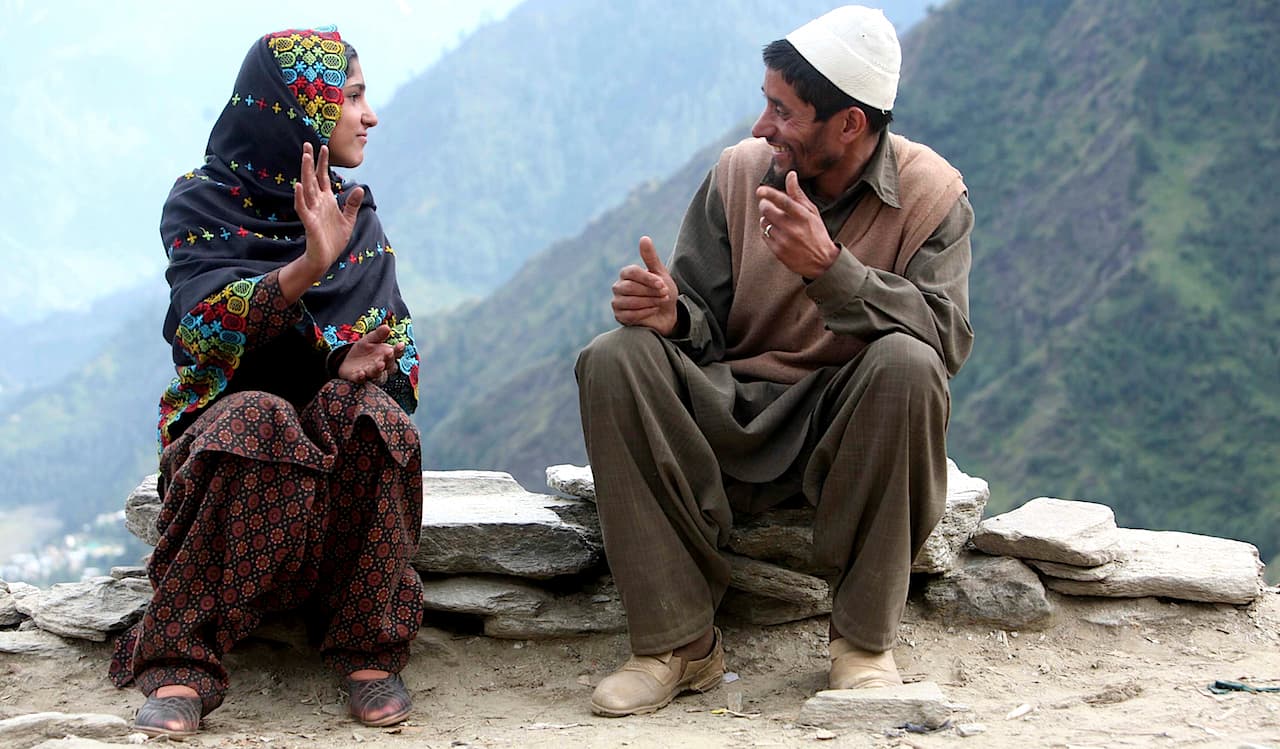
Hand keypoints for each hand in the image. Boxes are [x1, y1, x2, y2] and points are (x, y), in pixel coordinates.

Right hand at [295, 142, 363, 275]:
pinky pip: (302, 207)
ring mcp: (312, 210)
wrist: (326, 258)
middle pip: (312, 177)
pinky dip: (300, 197)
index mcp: (327, 200)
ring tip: (304, 157)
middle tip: (307, 144)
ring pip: (307, 188)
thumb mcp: (348, 219)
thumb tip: (358, 188)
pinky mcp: (309, 222)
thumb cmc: (334, 239)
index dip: (323, 163)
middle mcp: (318, 202)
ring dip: (305, 173)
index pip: (323, 177)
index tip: (323, 147)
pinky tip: (298, 186)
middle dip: (310, 161)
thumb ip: (352, 204)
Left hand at [338, 324, 404, 383]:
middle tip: (389, 352)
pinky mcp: (359, 379)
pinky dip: (362, 378)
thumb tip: (387, 327)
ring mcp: (370, 373)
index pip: (396, 353)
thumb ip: (378, 334)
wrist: (348, 362)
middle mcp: (381, 366)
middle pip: (389, 365)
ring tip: (380, 364)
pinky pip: (362, 380)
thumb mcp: (369, 340)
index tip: (401, 344)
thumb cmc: (363, 351)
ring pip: (378, 374)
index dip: (399, 350)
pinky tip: (361, 373)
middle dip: (390, 359)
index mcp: (386, 355)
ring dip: (379, 370)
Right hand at [611, 236, 676, 334]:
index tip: (662, 284)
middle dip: (651, 292)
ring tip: (661, 301)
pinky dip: (646, 313)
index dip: (647, 278)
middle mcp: (618, 287)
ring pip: (631, 302)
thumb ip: (651, 257)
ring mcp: (617, 302)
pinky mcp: (619, 316)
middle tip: (665, 294)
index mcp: (626, 274)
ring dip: (650, 302)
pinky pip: (630, 315)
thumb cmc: (662, 292)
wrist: (666, 314)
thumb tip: (644, 238)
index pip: (632, 272)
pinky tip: (654, 310)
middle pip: (630, 288)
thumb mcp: (660, 273)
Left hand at [756, 170, 838, 277]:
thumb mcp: (812, 212)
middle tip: (767, 204)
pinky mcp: (777, 251)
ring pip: (764, 222)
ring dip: (766, 218)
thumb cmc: (817, 233)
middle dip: (764, 205)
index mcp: (803, 216)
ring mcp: (784, 241)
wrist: (822, 261)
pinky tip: (776, 232)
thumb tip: (790, 175)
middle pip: (768, 210)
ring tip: (776, 221)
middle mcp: (793, 228)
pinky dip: (767, 231)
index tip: (760, 190)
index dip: (770, 194)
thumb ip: (798, 194)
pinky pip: (764, 235)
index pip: (783, 201)